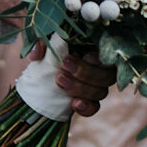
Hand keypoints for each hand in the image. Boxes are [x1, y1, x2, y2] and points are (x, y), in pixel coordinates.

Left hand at [0, 0, 111, 116]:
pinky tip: (74, 105)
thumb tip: (37, 54)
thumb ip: (41, 41)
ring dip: (81, 88)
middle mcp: (99, 65)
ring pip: (101, 91)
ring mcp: (95, 84)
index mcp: (94, 46)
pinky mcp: (88, 100)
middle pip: (107, 74)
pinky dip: (86, 107)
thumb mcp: (43, 38)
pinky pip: (95, 107)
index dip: (102, 56)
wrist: (37, 71)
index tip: (86, 54)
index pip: (110, 52)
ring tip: (59, 81)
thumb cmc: (46, 47)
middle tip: (64, 66)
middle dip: (86, 72)